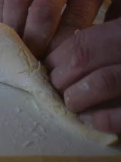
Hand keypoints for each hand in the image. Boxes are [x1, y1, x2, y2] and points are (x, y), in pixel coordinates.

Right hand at [0, 0, 120, 57]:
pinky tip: (1, 35)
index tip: (61, 65)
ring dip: (12, 33)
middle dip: (35, 44)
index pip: (75, 19)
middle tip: (34, 65)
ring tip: (14, 53)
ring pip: (15, 4)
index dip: (64, 46)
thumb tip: (116, 48)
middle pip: (42, 13)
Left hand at [45, 18, 120, 134]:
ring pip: (102, 82)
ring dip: (77, 98)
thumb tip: (56, 60)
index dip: (57, 58)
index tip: (48, 70)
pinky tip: (92, 120)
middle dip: (61, 79)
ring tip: (72, 104)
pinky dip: (102, 118)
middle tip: (57, 91)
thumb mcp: (119, 41)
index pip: (82, 41)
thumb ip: (102, 44)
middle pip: (84, 59)